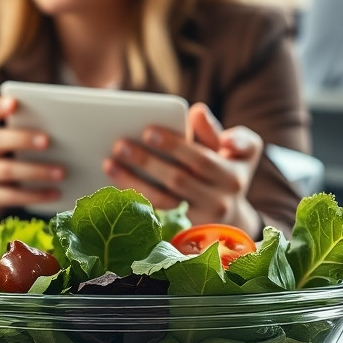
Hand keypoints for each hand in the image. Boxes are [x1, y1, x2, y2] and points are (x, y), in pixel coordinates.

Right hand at [0, 96, 65, 237]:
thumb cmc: (3, 159)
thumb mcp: (6, 143)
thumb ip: (24, 131)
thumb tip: (63, 128)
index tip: (14, 102)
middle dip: (21, 139)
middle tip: (47, 140)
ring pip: (5, 170)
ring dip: (35, 170)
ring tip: (61, 172)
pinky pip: (11, 196)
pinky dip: (35, 194)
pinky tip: (55, 192)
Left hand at [103, 102, 263, 235]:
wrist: (231, 215)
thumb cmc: (225, 168)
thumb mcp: (233, 149)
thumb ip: (212, 131)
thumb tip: (197, 111)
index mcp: (233, 174)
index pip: (201, 159)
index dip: (174, 146)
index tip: (147, 131)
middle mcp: (221, 199)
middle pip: (178, 180)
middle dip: (146, 161)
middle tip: (120, 144)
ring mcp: (201, 219)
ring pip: (163, 201)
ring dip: (133, 182)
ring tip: (109, 163)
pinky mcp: (185, 231)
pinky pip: (155, 215)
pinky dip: (134, 198)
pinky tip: (115, 184)